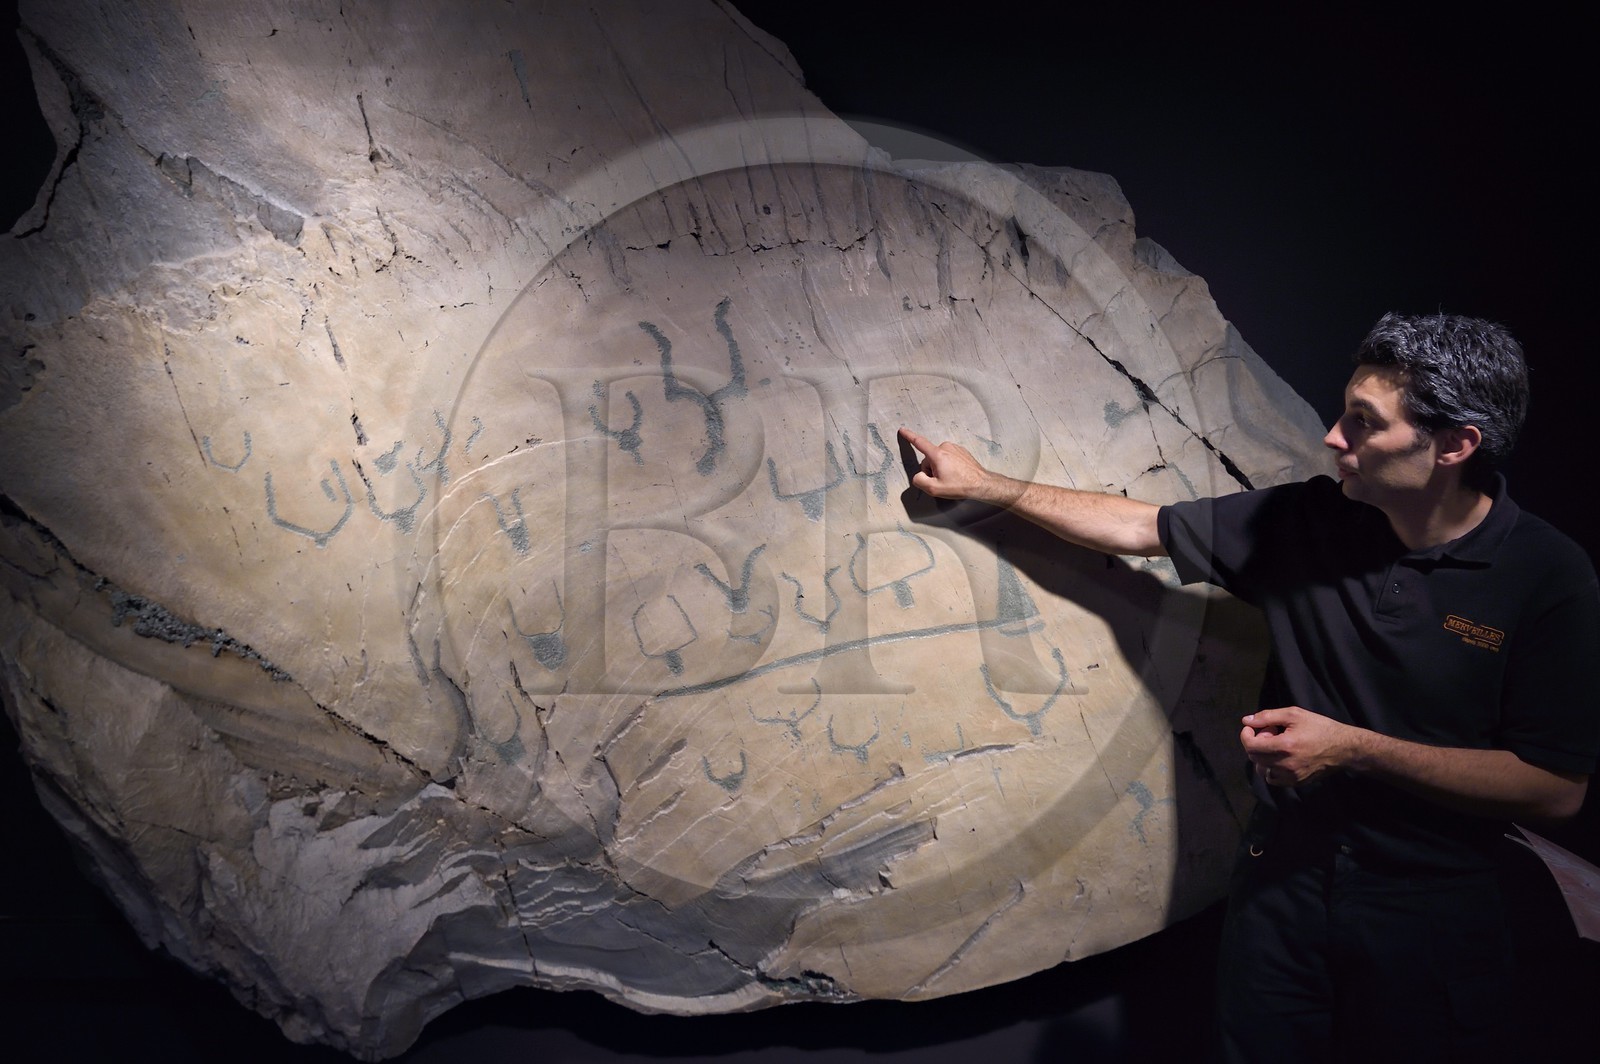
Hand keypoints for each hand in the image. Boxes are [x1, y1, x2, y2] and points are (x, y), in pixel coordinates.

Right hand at [898, 427, 997, 500]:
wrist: (981, 484)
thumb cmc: (959, 486)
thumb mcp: (934, 489)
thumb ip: (919, 481)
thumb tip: (919, 475)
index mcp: (937, 454)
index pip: (919, 442)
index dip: (909, 436)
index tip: (902, 430)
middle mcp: (945, 447)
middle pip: (929, 458)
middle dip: (931, 469)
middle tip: (942, 481)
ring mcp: (955, 448)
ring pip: (938, 458)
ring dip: (940, 468)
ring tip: (951, 478)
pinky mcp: (961, 451)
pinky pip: (948, 458)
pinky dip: (949, 466)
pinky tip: (956, 474)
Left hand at [1239, 706, 1358, 786]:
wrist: (1344, 748)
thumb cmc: (1320, 728)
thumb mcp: (1294, 714)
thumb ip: (1267, 716)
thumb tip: (1246, 720)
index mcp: (1285, 746)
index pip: (1251, 746)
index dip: (1246, 735)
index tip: (1251, 728)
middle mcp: (1286, 765)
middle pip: (1254, 757)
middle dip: (1257, 743)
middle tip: (1271, 732)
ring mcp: (1291, 776)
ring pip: (1262, 770)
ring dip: (1262, 757)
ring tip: (1277, 745)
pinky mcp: (1296, 783)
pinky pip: (1273, 779)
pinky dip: (1271, 768)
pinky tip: (1281, 757)